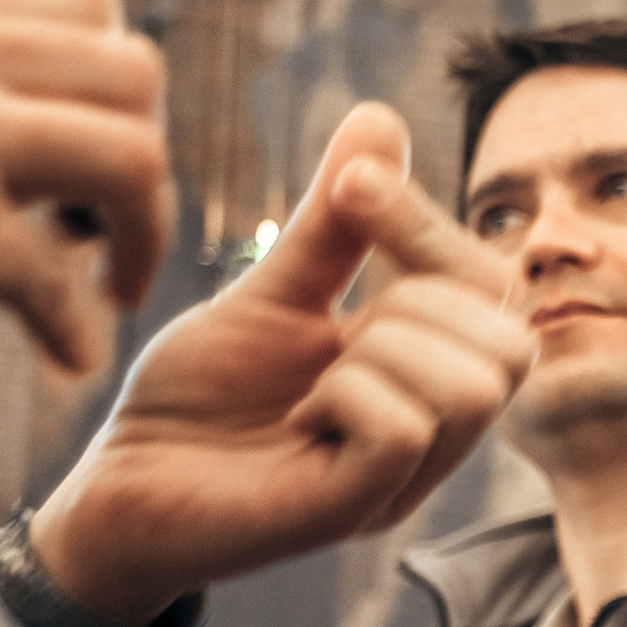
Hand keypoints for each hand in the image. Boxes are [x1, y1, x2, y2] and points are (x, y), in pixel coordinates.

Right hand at [0, 0, 169, 371]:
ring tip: (113, 286)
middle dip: (145, 156)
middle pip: (136, 77)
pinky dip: (77, 326)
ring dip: (146, 236)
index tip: (88, 140)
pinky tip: (65, 354)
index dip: (112, 76)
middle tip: (109, 224)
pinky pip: (60, 278)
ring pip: (133, 163)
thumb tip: (24, 90)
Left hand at [29, 104, 534, 626]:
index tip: (352, 187)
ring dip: (384, 352)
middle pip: (514, 343)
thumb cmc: (193, 404)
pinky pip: (401, 428)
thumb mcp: (268, 294)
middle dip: (422, 293)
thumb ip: (333, 223)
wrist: (112, 489)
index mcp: (424, 377)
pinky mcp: (356, 510)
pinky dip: (345, 396)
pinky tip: (297, 417)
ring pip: (471, 386)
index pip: (496, 292)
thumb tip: (379, 116)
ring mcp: (403, 478)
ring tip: (318, 380)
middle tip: (338, 319)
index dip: (431, 229)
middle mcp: (434, 434)